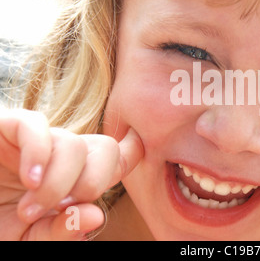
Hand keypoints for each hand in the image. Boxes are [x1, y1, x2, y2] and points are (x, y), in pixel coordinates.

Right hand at [0, 109, 143, 239]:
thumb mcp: (28, 241)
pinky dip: (39, 155)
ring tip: (29, 209)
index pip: (116, 157)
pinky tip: (30, 181)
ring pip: (73, 143)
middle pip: (105, 149)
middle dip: (93, 181)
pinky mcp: (8, 128)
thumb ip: (61, 233)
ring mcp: (38, 142)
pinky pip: (36, 126)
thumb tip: (94, 215)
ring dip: (57, 183)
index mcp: (75, 178)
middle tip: (60, 207)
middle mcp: (62, 156)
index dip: (131, 152)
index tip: (138, 149)